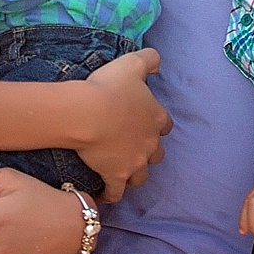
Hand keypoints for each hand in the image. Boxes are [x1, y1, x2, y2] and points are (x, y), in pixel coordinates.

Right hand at [73, 48, 172, 202]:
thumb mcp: (132, 63)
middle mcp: (150, 143)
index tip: (145, 122)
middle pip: (157, 154)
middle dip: (148, 152)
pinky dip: (111, 194)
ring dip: (134, 173)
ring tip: (121, 171)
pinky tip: (104, 193)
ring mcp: (134, 163)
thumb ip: (149, 59)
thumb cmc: (109, 87)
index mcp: (156, 117)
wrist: (88, 114)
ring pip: (141, 176)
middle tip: (132, 146)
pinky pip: (117, 192)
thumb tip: (158, 62)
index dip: (156, 124)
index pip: (165, 125)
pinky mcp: (116, 176)